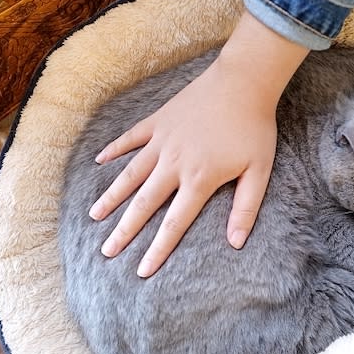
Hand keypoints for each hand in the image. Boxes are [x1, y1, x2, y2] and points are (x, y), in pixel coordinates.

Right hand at [88, 12, 309, 276]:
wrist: (243, 82)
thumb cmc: (254, 128)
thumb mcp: (259, 172)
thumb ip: (245, 208)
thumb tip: (236, 243)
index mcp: (199, 180)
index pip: (174, 224)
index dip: (157, 250)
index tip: (141, 271)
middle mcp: (174, 164)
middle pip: (144, 204)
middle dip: (124, 231)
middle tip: (105, 252)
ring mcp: (162, 141)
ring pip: (130, 174)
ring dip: (111, 196)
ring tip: (94, 216)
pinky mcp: (158, 121)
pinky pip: (131, 138)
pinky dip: (114, 150)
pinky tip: (99, 162)